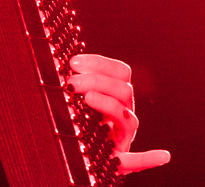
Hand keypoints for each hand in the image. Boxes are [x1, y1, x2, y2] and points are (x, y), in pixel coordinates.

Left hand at [67, 53, 170, 173]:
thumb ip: (73, 84)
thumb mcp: (76, 99)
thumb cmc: (78, 122)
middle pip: (124, 91)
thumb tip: (60, 61)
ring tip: (88, 98)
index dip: (99, 63)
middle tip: (71, 82)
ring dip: (109, 105)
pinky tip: (162, 156)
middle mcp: (123, 113)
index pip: (120, 72)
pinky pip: (138, 161)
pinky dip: (150, 159)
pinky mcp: (121, 160)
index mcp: (115, 96)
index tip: (73, 62)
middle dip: (97, 81)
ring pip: (128, 119)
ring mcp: (123, 136)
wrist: (83, 155)